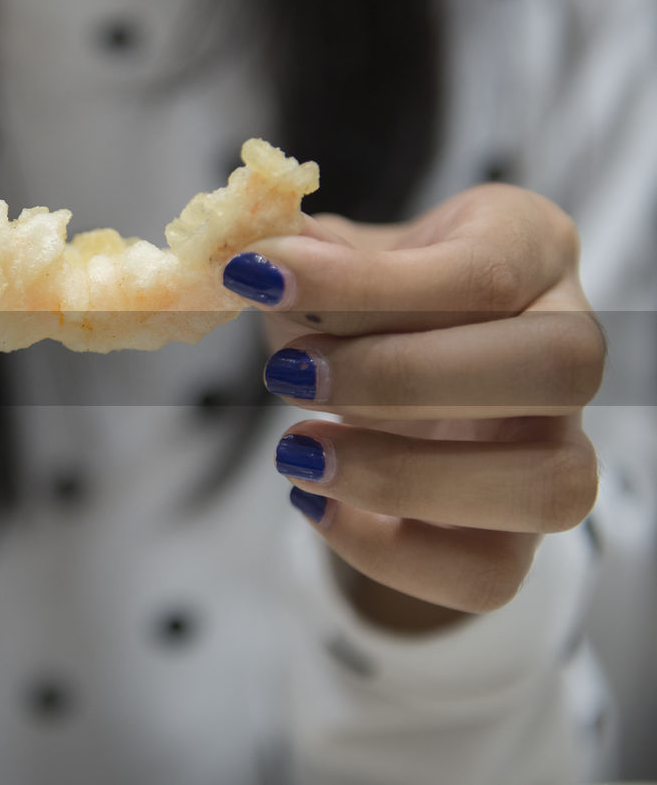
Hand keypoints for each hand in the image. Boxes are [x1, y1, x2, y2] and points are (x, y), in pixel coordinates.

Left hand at [222, 184, 604, 623]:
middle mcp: (569, 346)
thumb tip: (254, 248)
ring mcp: (558, 448)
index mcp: (529, 248)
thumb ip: (301, 251)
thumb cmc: (366, 303)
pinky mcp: (519, 537)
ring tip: (296, 451)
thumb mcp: (334, 258)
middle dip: (401, 378)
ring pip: (550, 485)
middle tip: (285, 376)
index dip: (361, 283)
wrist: (385, 377)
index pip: (482, 271)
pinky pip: (487, 575)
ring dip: (404, 474)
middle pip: (554, 368)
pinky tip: (314, 504)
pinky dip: (390, 554)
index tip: (254, 277)